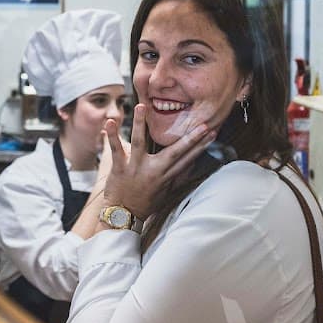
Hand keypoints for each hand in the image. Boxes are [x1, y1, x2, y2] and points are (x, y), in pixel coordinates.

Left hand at [101, 104, 215, 218]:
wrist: (122, 216)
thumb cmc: (143, 203)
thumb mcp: (164, 192)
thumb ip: (175, 177)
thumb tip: (190, 166)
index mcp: (166, 175)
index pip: (187, 158)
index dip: (201, 145)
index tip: (212, 131)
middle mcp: (154, 170)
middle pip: (175, 152)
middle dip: (190, 138)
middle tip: (203, 123)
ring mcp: (136, 168)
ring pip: (139, 142)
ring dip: (140, 123)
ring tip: (141, 106)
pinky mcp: (119, 169)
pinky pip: (115, 150)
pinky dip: (111, 136)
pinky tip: (109, 122)